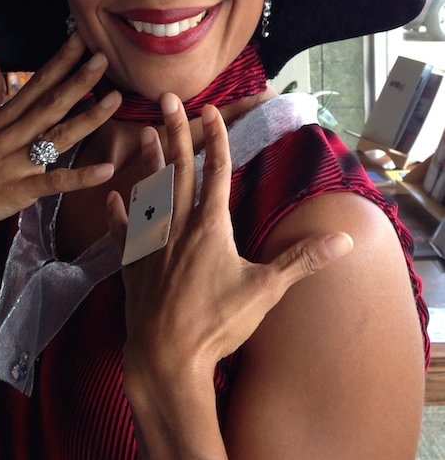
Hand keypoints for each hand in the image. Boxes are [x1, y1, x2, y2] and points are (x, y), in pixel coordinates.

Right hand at [0, 33, 120, 249]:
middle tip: (105, 57)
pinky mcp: (19, 191)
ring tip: (115, 100)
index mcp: (2, 118)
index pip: (36, 84)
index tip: (81, 39)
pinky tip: (106, 169)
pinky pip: (54, 182)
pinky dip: (80, 177)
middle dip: (79, 80)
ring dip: (88, 119)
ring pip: (58, 137)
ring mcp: (17, 163)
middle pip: (51, 104)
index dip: (59, 61)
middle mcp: (12, 135)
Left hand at [106, 98, 352, 384]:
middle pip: (177, 170)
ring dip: (148, 163)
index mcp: (210, 227)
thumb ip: (301, 260)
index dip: (215, 139)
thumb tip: (343, 239)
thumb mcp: (265, 291)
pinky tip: (115, 198)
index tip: (211, 110)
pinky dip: (121, 214)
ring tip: (143, 134)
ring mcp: (151, 246)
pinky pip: (125, 233)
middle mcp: (177, 228)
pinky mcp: (133, 267)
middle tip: (166, 100)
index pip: (215, 172)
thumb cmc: (216, 325)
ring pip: (149, 194)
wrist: (166, 359)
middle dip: (175, 132)